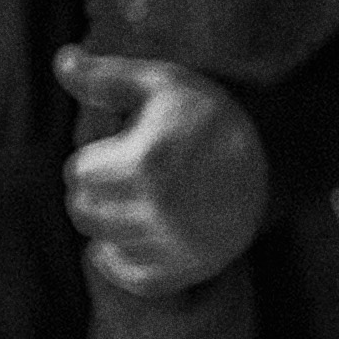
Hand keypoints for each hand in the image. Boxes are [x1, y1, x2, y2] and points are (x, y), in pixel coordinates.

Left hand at [58, 49, 265, 295]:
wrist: (276, 154)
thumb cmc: (208, 114)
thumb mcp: (161, 83)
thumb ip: (106, 76)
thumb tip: (62, 59)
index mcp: (146, 162)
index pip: (78, 174)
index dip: (92, 159)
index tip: (115, 151)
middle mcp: (161, 208)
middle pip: (85, 212)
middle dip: (93, 192)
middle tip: (118, 179)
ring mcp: (178, 242)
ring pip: (105, 245)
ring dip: (108, 225)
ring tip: (128, 203)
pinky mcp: (193, 266)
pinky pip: (136, 279)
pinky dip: (121, 265)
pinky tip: (120, 243)